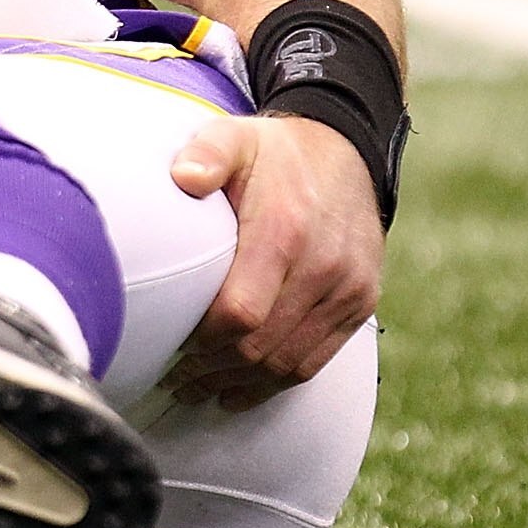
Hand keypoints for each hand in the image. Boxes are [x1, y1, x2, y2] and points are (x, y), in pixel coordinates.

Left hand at [163, 114, 381, 411]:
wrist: (347, 152)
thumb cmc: (275, 155)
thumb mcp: (235, 137)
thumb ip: (206, 152)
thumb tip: (184, 176)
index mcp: (284, 231)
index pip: (239, 313)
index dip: (200, 342)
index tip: (168, 346)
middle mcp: (323, 267)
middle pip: (259, 347)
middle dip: (210, 371)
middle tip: (173, 378)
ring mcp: (346, 289)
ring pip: (286, 364)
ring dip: (238, 385)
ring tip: (197, 389)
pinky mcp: (359, 303)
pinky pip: (314, 362)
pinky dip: (273, 384)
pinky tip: (238, 390)